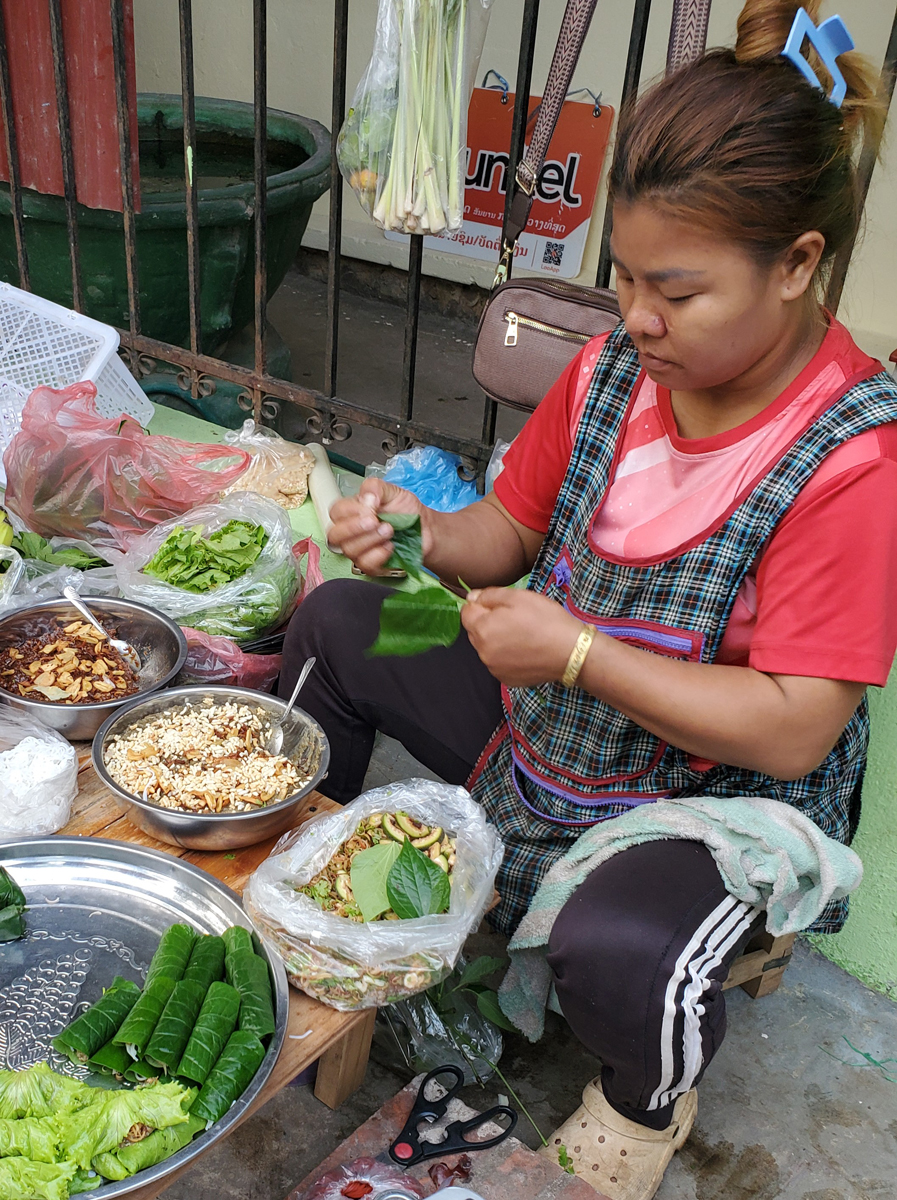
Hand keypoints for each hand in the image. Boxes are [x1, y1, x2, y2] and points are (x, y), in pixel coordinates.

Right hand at [328, 477, 430, 575]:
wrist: (426, 529)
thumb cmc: (407, 511)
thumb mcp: (393, 491)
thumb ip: (375, 487)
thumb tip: (366, 498)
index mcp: (353, 511)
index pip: (336, 512)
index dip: (351, 510)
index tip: (372, 505)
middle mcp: (352, 532)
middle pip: (335, 534)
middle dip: (355, 527)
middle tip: (376, 521)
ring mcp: (360, 550)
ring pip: (349, 550)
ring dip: (371, 539)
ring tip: (389, 530)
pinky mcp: (371, 565)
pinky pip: (365, 564)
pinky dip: (378, 555)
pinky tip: (390, 546)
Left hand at [461, 587, 582, 685]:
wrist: (571, 652)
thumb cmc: (546, 620)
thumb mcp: (518, 597)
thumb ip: (489, 595)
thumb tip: (471, 597)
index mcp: (483, 629)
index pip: (466, 612)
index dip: (480, 604)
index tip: (501, 605)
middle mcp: (483, 652)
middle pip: (475, 631)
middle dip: (488, 622)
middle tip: (516, 618)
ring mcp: (494, 669)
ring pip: (487, 648)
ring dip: (497, 640)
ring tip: (523, 635)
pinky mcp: (507, 680)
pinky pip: (499, 663)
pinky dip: (507, 656)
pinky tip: (525, 650)